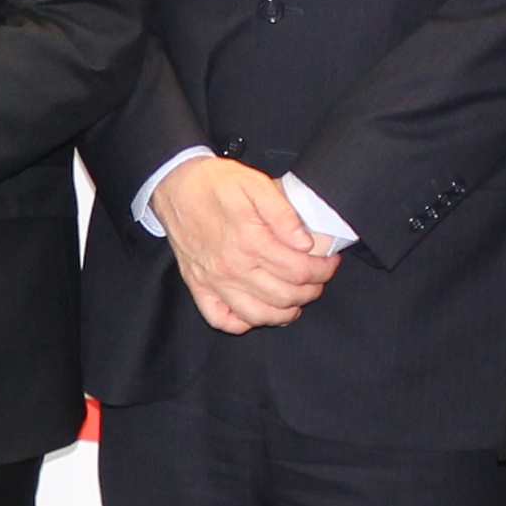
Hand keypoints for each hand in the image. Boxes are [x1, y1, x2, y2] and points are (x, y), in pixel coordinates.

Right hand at [153, 155, 339, 332]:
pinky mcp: (199, 287)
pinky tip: (259, 310)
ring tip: (297, 299)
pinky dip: (243, 322)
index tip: (331, 262)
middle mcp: (232, 267)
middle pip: (285, 296)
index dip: (323, 270)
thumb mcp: (254, 183)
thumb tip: (304, 242)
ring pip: (259, 315)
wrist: (174, 185)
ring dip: (285, 312)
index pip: (299, 270)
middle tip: (319, 279)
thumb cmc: (215, 183)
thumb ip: (282, 212)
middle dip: (311, 290)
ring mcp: (214, 281)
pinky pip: (223, 320)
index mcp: (250, 241)